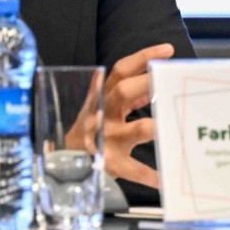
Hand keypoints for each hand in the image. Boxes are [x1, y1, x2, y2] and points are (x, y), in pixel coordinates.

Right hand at [99, 43, 175, 187]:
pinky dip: (148, 175)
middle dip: (145, 83)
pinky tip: (165, 180)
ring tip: (169, 127)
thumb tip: (152, 81)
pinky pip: (131, 169)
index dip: (142, 58)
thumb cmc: (91, 131)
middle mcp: (104, 114)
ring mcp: (106, 139)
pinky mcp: (109, 163)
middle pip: (123, 92)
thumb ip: (128, 98)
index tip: (167, 50)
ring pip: (131, 130)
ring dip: (151, 127)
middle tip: (168, 78)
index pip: (121, 71)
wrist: (60, 163)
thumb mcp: (104, 109)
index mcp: (104, 98)